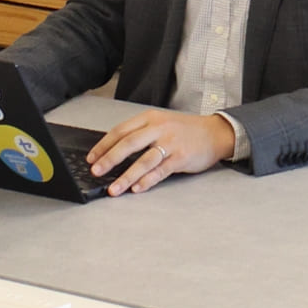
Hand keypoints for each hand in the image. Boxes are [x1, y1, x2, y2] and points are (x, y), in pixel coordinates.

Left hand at [86, 108, 239, 194]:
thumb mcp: (161, 123)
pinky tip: (137, 188)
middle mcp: (159, 129)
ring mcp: (171, 143)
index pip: (121, 131)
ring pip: (144, 160)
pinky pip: (161, 171)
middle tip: (96, 171)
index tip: (92, 158)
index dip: (104, 145)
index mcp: (150, 119)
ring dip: (126, 176)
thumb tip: (115, 151)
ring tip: (114, 188)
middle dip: (110, 159)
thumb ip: (141, 134)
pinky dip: (147, 180)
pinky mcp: (181, 158)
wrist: (215, 133)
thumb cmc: (186, 130)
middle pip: (129, 143)